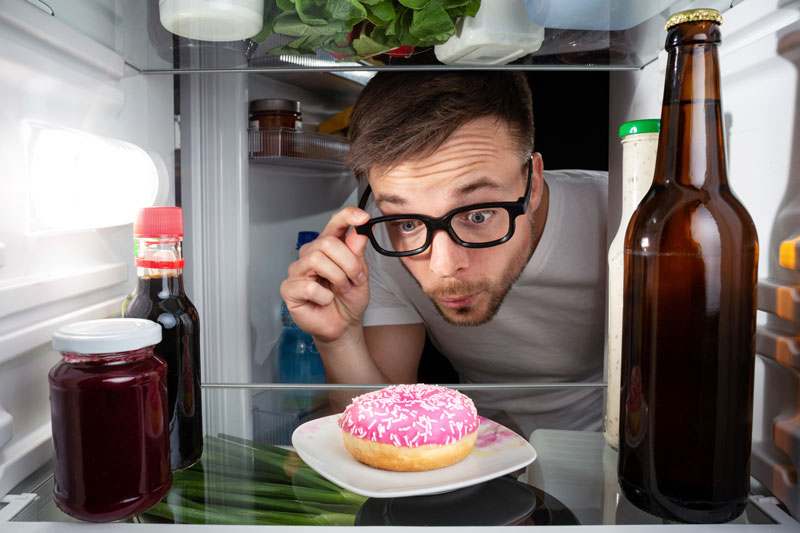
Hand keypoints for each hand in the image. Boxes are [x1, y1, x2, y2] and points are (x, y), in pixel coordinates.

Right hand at [279, 207, 370, 342]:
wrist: (342, 325)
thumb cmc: (348, 299)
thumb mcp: (360, 275)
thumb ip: (357, 254)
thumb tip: (358, 234)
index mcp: (329, 247)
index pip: (334, 223)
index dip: (347, 216)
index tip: (363, 218)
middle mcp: (310, 254)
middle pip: (326, 243)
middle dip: (348, 263)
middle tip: (354, 279)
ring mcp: (298, 271)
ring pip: (317, 260)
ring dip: (337, 278)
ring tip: (340, 290)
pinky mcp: (289, 288)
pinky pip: (309, 286)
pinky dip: (324, 296)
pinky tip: (324, 300)